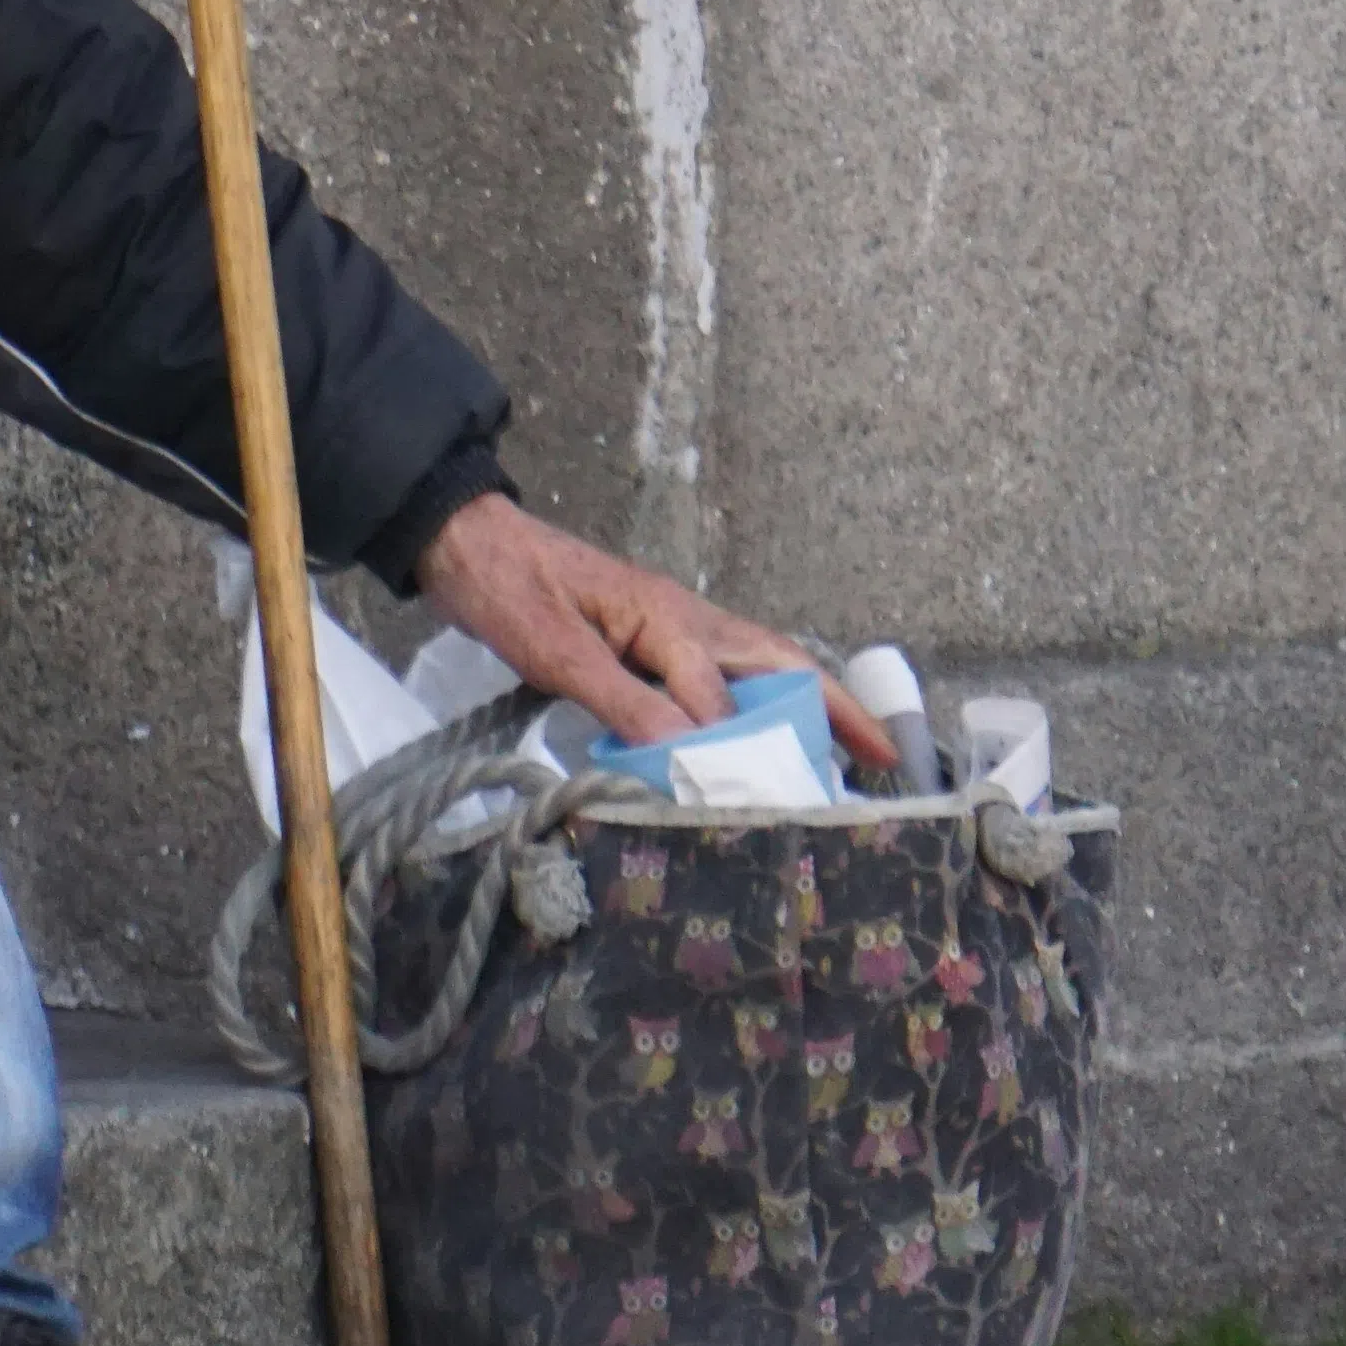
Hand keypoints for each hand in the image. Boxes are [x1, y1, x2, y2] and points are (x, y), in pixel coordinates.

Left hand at [412, 494, 897, 769]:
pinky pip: (720, 672)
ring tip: (847, 751)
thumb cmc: (506, 590)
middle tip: (882, 756)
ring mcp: (671, 626)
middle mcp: (685, 618)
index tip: (768, 802)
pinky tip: (761, 734)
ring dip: (804, 704)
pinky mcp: (651, 638)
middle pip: (777, 663)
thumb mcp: (555, 649)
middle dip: (831, 707)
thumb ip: (621, 698)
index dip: (739, 749)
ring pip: (757, 664)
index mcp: (666, 617)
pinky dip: (754, 701)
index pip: (718, 695)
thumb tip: (689, 749)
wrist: (463, 544)